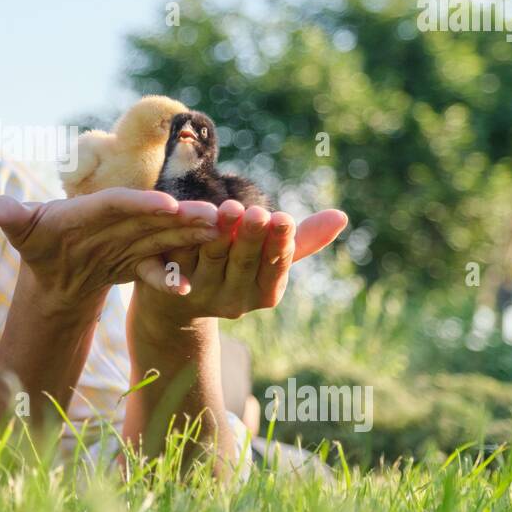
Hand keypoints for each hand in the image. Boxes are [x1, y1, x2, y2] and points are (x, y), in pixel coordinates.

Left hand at [0, 189, 226, 306]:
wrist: (56, 266)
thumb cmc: (39, 239)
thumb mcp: (22, 229)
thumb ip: (9, 216)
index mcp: (93, 208)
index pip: (119, 203)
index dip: (142, 204)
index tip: (165, 205)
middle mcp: (120, 220)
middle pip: (154, 217)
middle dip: (183, 218)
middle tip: (214, 217)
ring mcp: (135, 240)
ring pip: (168, 238)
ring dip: (193, 239)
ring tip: (221, 236)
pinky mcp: (142, 262)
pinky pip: (160, 270)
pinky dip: (172, 280)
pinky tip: (187, 291)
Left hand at [134, 202, 347, 322]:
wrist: (179, 302)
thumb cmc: (236, 266)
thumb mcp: (269, 256)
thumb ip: (303, 239)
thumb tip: (341, 216)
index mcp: (264, 293)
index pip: (276, 267)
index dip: (279, 244)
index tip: (284, 219)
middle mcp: (234, 301)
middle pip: (244, 263)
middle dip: (252, 237)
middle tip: (258, 212)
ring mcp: (201, 294)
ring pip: (213, 259)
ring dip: (220, 235)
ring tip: (228, 209)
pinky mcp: (169, 285)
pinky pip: (179, 258)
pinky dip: (186, 239)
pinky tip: (190, 216)